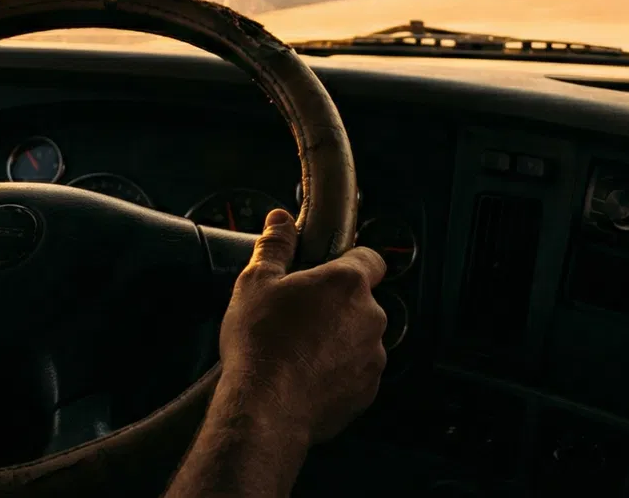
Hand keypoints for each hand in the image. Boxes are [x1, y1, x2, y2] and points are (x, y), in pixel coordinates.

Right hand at [217, 208, 387, 444]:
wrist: (266, 407)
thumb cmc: (261, 343)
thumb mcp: (256, 282)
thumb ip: (274, 245)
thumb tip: (280, 221)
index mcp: (347, 283)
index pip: (370, 258)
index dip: (350, 260)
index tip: (328, 269)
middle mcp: (370, 317)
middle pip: (361, 300)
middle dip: (336, 304)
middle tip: (299, 312)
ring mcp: (372, 356)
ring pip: (359, 337)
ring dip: (338, 338)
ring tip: (300, 347)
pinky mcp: (367, 390)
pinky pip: (356, 371)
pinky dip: (338, 370)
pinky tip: (306, 373)